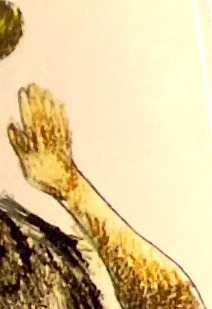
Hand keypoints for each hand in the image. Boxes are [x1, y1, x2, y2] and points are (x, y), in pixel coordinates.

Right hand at [8, 85, 77, 202]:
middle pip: (42, 118)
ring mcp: (59, 142)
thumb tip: (11, 124)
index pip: (29, 121)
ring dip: (49, 105)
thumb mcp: (26, 165)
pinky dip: (62, 115)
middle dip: (37, 101)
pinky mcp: (68, 144)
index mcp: (36, 146)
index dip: (25, 106)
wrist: (66, 188)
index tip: (22, 92)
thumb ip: (18, 145)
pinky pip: (65, 127)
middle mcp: (48, 142)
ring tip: (45, 90)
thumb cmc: (43, 178)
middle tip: (33, 85)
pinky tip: (59, 104)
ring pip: (53, 121)